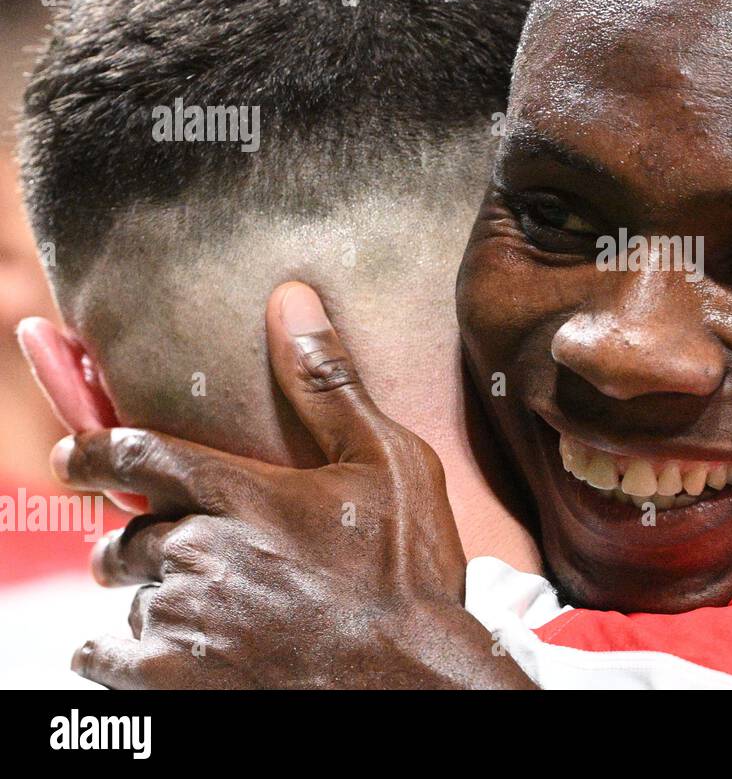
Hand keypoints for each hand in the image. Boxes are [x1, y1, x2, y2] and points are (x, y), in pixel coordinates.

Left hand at [46, 282, 534, 688]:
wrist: (411, 679)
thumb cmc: (406, 570)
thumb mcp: (388, 462)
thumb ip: (328, 383)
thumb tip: (290, 297)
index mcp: (240, 495)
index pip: (135, 455)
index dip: (91, 451)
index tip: (71, 454)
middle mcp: (198, 554)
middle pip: (127, 540)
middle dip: (138, 544)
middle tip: (171, 555)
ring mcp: (184, 623)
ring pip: (128, 602)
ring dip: (152, 601)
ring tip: (198, 610)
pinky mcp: (177, 683)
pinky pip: (108, 661)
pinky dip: (123, 654)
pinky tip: (167, 653)